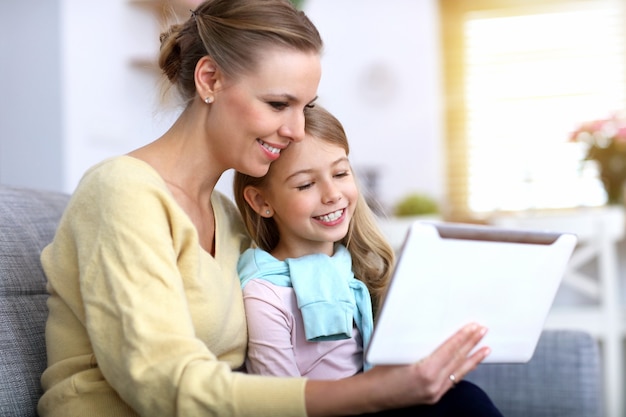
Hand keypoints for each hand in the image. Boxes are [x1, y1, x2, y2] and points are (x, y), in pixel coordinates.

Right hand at [304, 323, 489, 415]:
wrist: (371, 395)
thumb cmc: (379, 372)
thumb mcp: (398, 352)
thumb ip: (417, 344)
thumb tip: (431, 328)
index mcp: (424, 371)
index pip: (450, 350)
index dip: (463, 337)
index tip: (474, 327)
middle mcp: (433, 384)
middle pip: (457, 360)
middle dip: (472, 344)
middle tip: (482, 330)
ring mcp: (434, 393)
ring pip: (458, 372)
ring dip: (472, 359)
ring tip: (485, 348)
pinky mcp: (433, 397)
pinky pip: (452, 381)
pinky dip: (462, 370)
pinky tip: (468, 364)